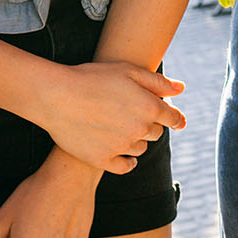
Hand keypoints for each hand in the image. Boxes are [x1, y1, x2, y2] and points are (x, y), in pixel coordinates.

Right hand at [37, 62, 185, 172]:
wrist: (57, 96)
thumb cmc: (92, 78)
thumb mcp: (127, 70)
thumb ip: (157, 81)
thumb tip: (181, 89)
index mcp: (149, 107)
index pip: (173, 118)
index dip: (175, 118)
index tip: (176, 120)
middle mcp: (139, 130)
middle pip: (156, 133)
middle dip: (150, 124)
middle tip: (135, 114)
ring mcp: (121, 147)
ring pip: (141, 149)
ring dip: (137, 140)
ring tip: (122, 128)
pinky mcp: (103, 160)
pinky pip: (124, 166)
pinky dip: (127, 162)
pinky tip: (123, 155)